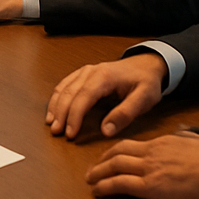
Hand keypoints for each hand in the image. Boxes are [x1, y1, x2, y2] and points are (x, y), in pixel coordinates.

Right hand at [45, 54, 167, 139]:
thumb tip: (106, 130)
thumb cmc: (146, 81)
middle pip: (69, 92)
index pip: (83, 97)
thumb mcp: (144, 99)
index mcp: (104, 77)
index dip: (74, 116)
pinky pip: (65, 84)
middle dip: (60, 113)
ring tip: (51, 124)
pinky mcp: (83, 74)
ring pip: (64, 88)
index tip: (70, 133)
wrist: (147, 64)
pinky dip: (57, 98)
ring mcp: (85, 71)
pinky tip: (54, 109)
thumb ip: (125, 114)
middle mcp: (91, 71)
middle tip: (56, 132)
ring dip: (55, 106)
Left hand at [84, 131, 198, 198]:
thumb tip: (182, 136)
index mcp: (163, 142)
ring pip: (114, 166)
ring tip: (90, 180)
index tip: (109, 158)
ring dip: (98, 173)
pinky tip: (98, 191)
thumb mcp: (198, 141)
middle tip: (93, 169)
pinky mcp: (152, 187)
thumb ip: (185, 138)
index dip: (116, 152)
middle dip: (102, 161)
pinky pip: (121, 184)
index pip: (132, 145)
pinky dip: (105, 187)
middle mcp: (152, 153)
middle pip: (117, 153)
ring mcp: (150, 169)